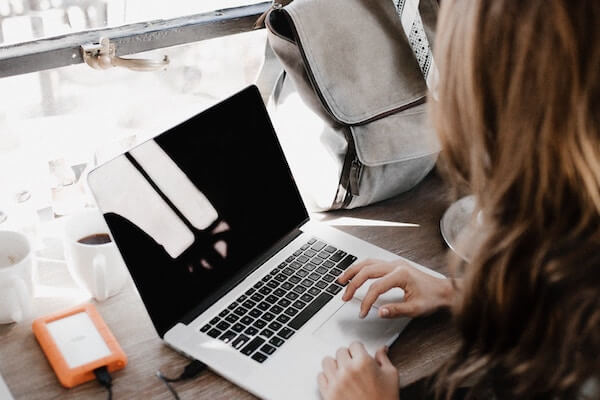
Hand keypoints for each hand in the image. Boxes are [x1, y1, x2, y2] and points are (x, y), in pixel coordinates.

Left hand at [318, 342, 398, 399]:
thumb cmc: (385, 399)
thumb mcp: (391, 376)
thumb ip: (383, 359)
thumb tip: (382, 349)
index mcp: (363, 362)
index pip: (354, 344)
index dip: (359, 350)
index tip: (360, 355)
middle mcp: (348, 370)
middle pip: (340, 351)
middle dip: (348, 357)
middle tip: (354, 365)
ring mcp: (336, 382)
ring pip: (327, 361)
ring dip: (335, 365)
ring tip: (343, 372)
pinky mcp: (328, 393)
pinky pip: (320, 377)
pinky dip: (327, 377)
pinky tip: (336, 381)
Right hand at [338, 259, 453, 317]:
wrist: (445, 290)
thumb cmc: (433, 298)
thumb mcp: (415, 309)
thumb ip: (396, 310)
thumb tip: (379, 312)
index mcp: (401, 275)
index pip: (376, 287)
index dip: (366, 301)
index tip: (363, 312)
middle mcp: (396, 265)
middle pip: (367, 271)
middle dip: (353, 284)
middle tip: (345, 296)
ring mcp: (395, 263)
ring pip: (368, 263)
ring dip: (353, 271)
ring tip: (342, 280)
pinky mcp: (394, 265)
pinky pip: (373, 263)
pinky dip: (361, 268)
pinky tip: (355, 274)